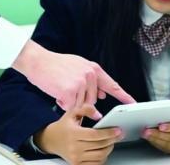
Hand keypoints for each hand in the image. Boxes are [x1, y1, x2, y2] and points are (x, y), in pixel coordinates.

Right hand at [12, 40, 135, 116]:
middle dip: (81, 100)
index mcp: (93, 69)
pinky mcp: (70, 91)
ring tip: (61, 88)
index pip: (112, 85)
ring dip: (71, 102)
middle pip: (93, 101)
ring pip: (81, 105)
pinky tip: (57, 93)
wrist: (37, 61)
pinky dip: (63, 104)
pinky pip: (71, 108)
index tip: (132, 103)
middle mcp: (89, 75)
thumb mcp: (77, 67)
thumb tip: (103, 95)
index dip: (123, 95)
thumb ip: (91, 80)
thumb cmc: (55, 65)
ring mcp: (80, 83)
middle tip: (67, 89)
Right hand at [34, 104, 121, 164]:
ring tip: (111, 141)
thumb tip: (98, 115)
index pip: (95, 135)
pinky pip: (95, 164)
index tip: (117, 130)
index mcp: (73, 134)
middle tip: (118, 135)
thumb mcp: (72, 112)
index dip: (108, 133)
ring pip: (100, 156)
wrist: (51, 140)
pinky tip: (104, 151)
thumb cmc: (63, 126)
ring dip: (109, 148)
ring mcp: (75, 158)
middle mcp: (74, 148)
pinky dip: (102, 158)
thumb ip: (86, 109)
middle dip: (112, 140)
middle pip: (99, 146)